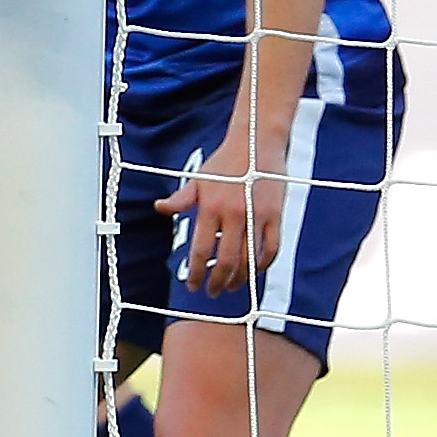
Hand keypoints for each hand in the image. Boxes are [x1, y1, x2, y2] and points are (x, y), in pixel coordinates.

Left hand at [154, 126, 288, 296]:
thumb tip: (160, 209)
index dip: (195, 272)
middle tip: (212, 292)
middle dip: (218, 282)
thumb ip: (181, 199)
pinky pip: (272, 248)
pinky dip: (263, 264)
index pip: (200, 249)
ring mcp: (258, 216)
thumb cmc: (225, 162)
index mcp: (211, 207)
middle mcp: (234, 214)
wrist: (257, 143)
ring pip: (250, 259)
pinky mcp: (276, 216)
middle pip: (226, 260)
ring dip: (240, 278)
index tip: (191, 285)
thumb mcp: (199, 179)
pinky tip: (254, 271)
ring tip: (232, 286)